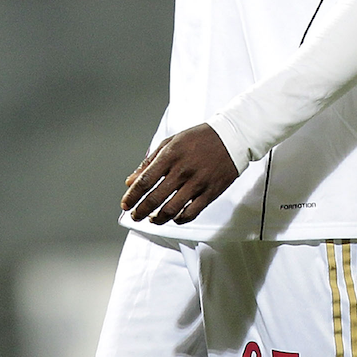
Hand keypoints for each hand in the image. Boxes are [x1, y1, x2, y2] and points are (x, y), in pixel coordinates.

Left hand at [121, 124, 239, 225]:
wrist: (231, 137)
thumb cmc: (199, 138)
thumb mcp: (171, 142)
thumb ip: (149, 162)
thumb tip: (131, 180)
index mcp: (171, 155)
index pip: (145, 181)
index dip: (132, 196)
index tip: (125, 204)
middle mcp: (183, 170)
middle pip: (155, 198)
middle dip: (141, 211)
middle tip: (135, 215)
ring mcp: (198, 183)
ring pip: (172, 210)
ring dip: (158, 218)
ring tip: (152, 219)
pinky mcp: (211, 192)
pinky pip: (191, 213)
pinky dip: (179, 219)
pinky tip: (173, 218)